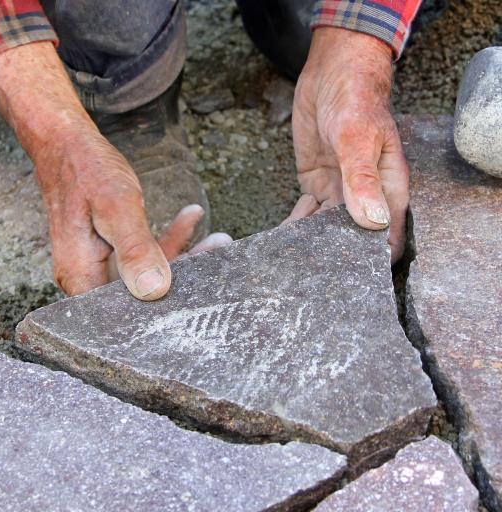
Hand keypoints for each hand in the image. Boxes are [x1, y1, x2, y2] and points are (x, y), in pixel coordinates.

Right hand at [35, 130, 231, 298]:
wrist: (66, 144)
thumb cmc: (85, 169)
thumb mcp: (116, 207)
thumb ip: (134, 249)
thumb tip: (154, 291)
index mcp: (82, 275)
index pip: (127, 308)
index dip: (164, 304)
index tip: (199, 285)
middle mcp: (88, 276)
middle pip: (142, 292)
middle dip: (184, 275)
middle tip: (217, 253)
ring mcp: (100, 264)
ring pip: (148, 272)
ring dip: (183, 254)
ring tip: (217, 239)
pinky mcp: (111, 251)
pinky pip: (145, 253)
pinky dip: (169, 239)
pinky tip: (190, 219)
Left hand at [288, 28, 408, 260]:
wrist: (332, 75)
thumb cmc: (356, 101)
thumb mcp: (358, 138)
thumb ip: (362, 179)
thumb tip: (372, 221)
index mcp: (387, 189)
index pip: (386, 236)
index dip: (373, 259)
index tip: (350, 278)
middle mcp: (364, 196)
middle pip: (353, 238)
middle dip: (335, 256)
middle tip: (310, 276)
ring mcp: (339, 192)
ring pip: (326, 229)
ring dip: (311, 243)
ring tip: (291, 263)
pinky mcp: (316, 184)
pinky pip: (307, 214)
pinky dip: (296, 226)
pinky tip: (282, 239)